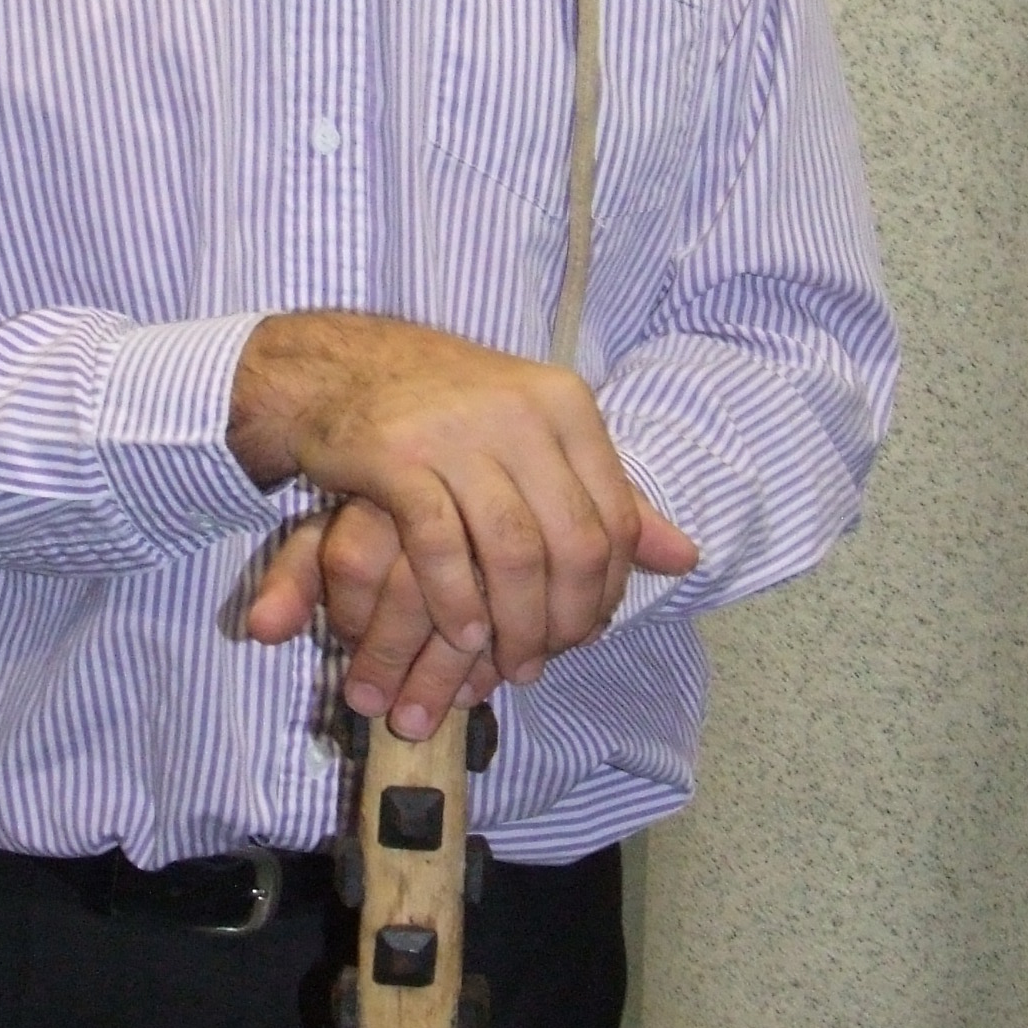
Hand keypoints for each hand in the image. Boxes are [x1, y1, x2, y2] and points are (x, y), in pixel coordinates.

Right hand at [230, 313, 696, 728]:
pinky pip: (441, 546)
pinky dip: (456, 601)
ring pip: (513, 551)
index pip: (616, 519)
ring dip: (516, 622)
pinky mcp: (397, 456)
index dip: (608, 591)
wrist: (341, 365)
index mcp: (565, 406)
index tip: (584, 632)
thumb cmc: (447, 410)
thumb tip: (686, 557)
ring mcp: (458, 432)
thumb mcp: (538, 437)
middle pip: (572, 542)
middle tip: (544, 661)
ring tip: (507, 662)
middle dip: (565, 619)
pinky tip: (462, 634)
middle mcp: (521, 413)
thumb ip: (606, 496)